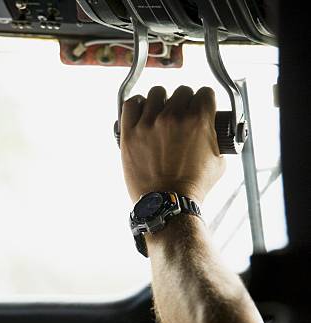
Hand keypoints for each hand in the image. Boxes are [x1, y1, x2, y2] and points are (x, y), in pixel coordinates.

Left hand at [121, 85, 225, 203]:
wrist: (168, 204)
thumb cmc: (193, 187)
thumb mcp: (218, 161)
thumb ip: (216, 139)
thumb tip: (213, 130)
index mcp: (199, 120)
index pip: (204, 92)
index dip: (203, 101)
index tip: (199, 109)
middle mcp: (173, 117)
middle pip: (181, 91)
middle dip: (184, 102)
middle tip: (180, 118)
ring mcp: (149, 124)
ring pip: (155, 93)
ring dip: (161, 101)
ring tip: (160, 114)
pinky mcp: (130, 133)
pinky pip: (130, 104)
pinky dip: (136, 105)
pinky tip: (141, 113)